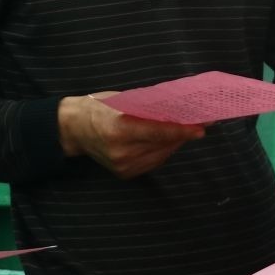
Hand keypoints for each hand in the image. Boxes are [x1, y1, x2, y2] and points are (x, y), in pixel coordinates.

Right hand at [59, 94, 205, 178]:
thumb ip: (147, 109)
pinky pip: (153, 162)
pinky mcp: (125, 174)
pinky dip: (162, 151)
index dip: (182, 131)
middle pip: (163, 145)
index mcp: (119, 130)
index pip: (158, 133)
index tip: (201, 128)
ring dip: (174, 142)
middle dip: (182, 134)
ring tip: (186, 129)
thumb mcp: (122, 100)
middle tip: (200, 122)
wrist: (73, 129)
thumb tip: (178, 110)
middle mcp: (122, 152)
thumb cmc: (98, 107)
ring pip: (161, 155)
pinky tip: (167, 140)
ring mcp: (123, 166)